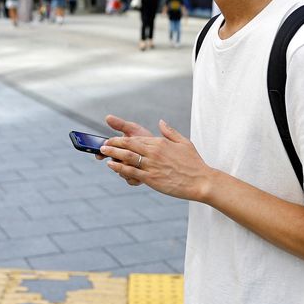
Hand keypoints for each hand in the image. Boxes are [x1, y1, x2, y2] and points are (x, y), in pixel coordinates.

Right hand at [96, 114, 153, 183]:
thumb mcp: (133, 130)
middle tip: (117, 157)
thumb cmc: (146, 138)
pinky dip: (133, 176)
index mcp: (119, 148)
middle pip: (112, 162)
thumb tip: (107, 117)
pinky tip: (139, 172)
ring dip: (124, 168)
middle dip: (114, 160)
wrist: (163, 152)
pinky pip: (130, 179)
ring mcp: (128, 169)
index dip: (102, 150)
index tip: (101, 148)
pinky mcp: (136, 178)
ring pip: (121, 172)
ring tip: (131, 163)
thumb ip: (120, 125)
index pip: (106, 150)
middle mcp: (121, 159)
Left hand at [100, 119, 214, 201]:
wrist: (201, 181)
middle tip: (102, 145)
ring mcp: (152, 165)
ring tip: (103, 152)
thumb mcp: (184, 142)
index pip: (136, 138)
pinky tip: (112, 165)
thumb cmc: (194, 162)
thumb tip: (161, 122)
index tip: (113, 140)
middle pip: (128, 145)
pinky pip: (132, 172)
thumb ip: (170, 132)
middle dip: (113, 144)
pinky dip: (119, 167)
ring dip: (113, 154)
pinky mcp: (151, 178)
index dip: (122, 139)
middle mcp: (154, 152)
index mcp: (160, 142)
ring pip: (127, 157)